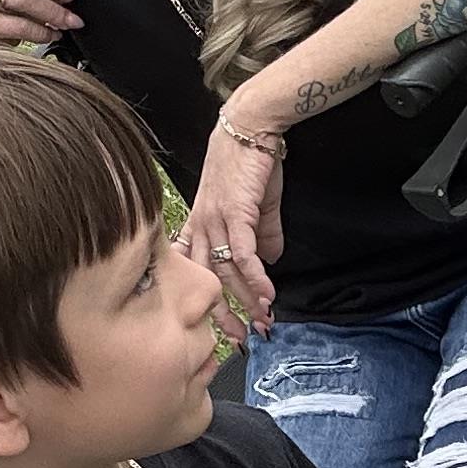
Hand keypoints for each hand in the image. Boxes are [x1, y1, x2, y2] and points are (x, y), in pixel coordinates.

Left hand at [182, 117, 286, 331]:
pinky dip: (257, 278)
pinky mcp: (235, 214)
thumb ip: (262, 235)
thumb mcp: (254, 206)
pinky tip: (268, 295)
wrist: (250, 129)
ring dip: (246, 300)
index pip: (194, 270)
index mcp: (199, 224)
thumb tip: (272, 260)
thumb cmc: (248, 164)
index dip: (204, 300)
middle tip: (239, 338)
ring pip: (225, 272)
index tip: (220, 323)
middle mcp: (201, 226)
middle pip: (206, 280)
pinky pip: (244, 255)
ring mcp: (215, 220)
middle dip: (223, 313)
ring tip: (262, 321)